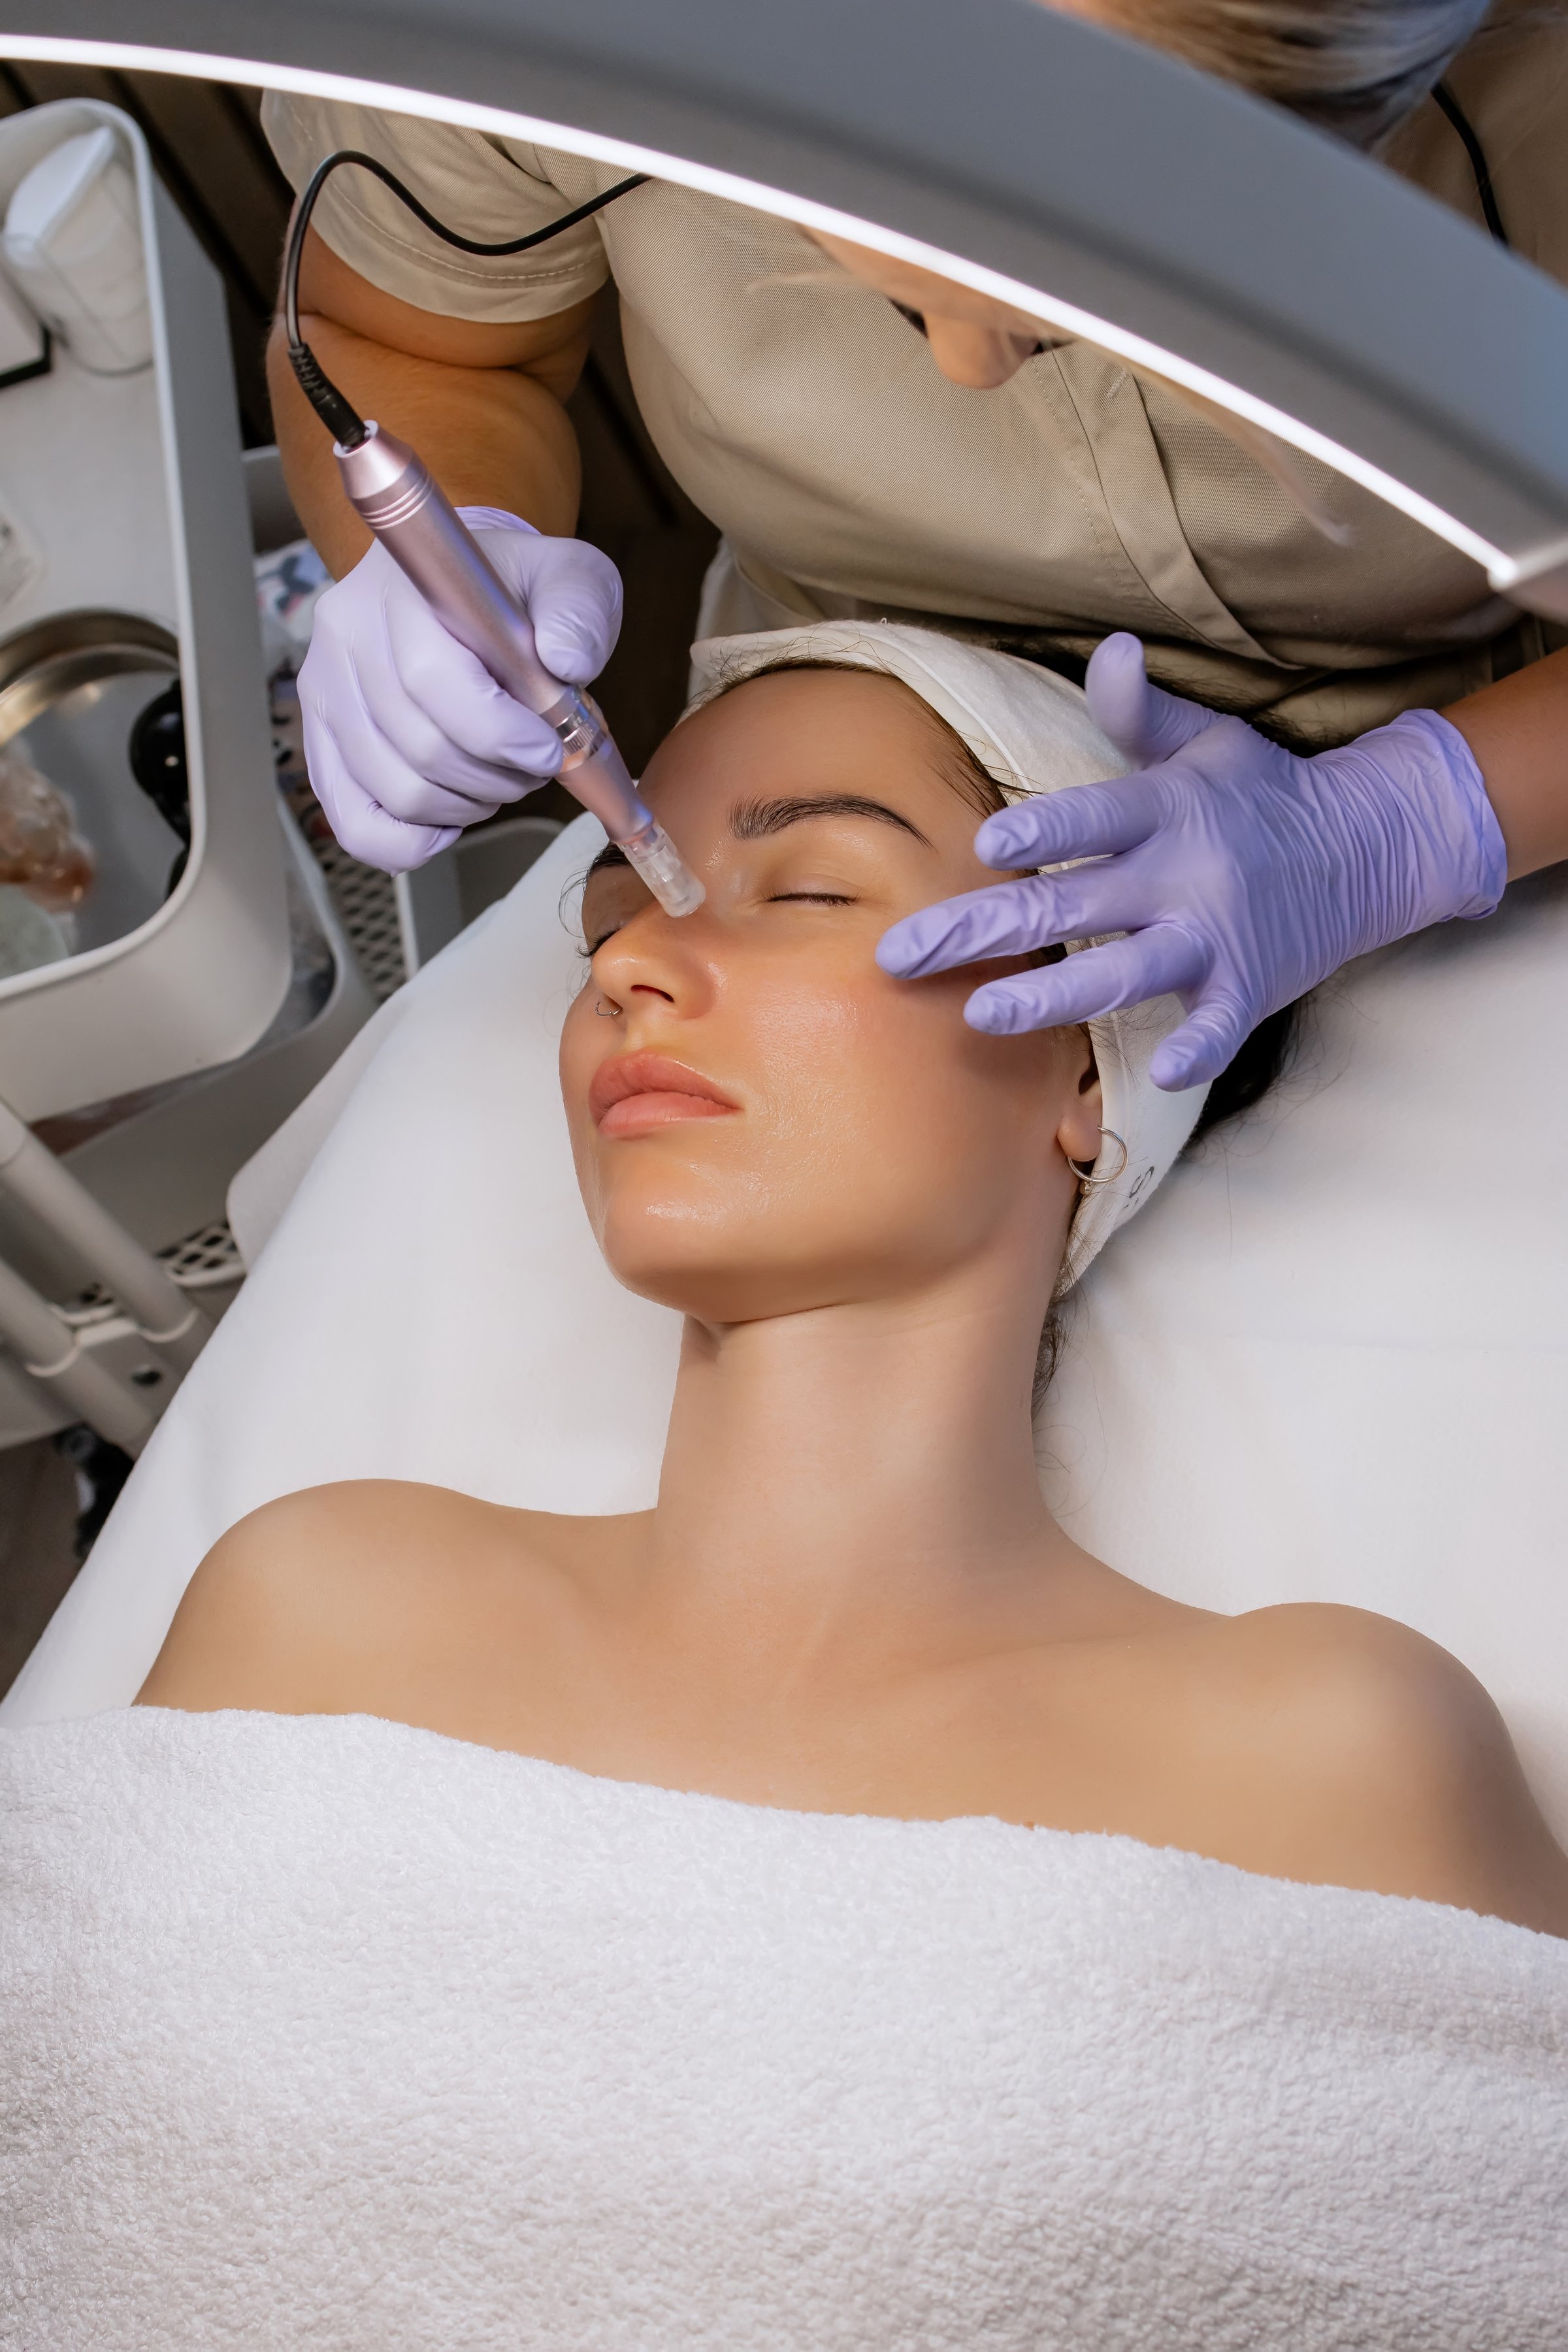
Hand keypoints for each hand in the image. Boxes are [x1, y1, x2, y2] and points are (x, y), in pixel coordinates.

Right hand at [298, 509, 622, 871]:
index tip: (546, 752)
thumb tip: (566, 661)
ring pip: (396, 793)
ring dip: (466, 807)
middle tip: (533, 766)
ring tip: (498, 779)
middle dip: (496, 777)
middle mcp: (346, 636)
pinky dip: (412, 841)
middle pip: (419, 748)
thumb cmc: (514, 594)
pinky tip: (450, 820)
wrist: (456, 593)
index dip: (496, 733)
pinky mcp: (320, 742)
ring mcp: (324, 692)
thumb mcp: (567, 580)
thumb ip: (577, 612)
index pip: (430, 679)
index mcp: (402, 589)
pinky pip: (354, 823)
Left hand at [876, 632, 1505, 1089]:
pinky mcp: (1247, 989)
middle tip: (899, 955)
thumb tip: (1109, 649)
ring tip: (980, 1013)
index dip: (1044, 833)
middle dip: (981, 931)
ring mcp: (1216, 937)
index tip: (985, 847)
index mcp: (1167, 809)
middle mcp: (1185, 875)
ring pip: (1124, 973)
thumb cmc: (1262, 792)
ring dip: (1053, 997)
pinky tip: (1165, 1070)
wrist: (1368, 846)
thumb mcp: (1206, 739)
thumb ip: (1140, 710)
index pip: (1094, 818)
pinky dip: (1198, 1048)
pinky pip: (1219, 1028)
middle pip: (1073, 905)